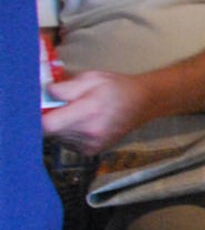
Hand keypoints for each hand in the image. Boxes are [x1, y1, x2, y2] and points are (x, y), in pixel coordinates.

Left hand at [42, 69, 156, 154]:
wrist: (143, 103)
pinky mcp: (91, 151)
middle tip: (60, 106)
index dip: (36, 117)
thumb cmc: (116, 87)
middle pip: (50, 132)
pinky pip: (68, 143)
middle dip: (49, 118)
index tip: (38, 108)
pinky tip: (81, 123)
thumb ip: (65, 87)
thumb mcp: (91, 78)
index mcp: (88, 112)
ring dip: (59, 126)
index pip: (47, 125)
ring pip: (58, 138)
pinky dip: (68, 133)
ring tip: (74, 113)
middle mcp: (89, 133)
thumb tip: (45, 94)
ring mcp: (90, 145)